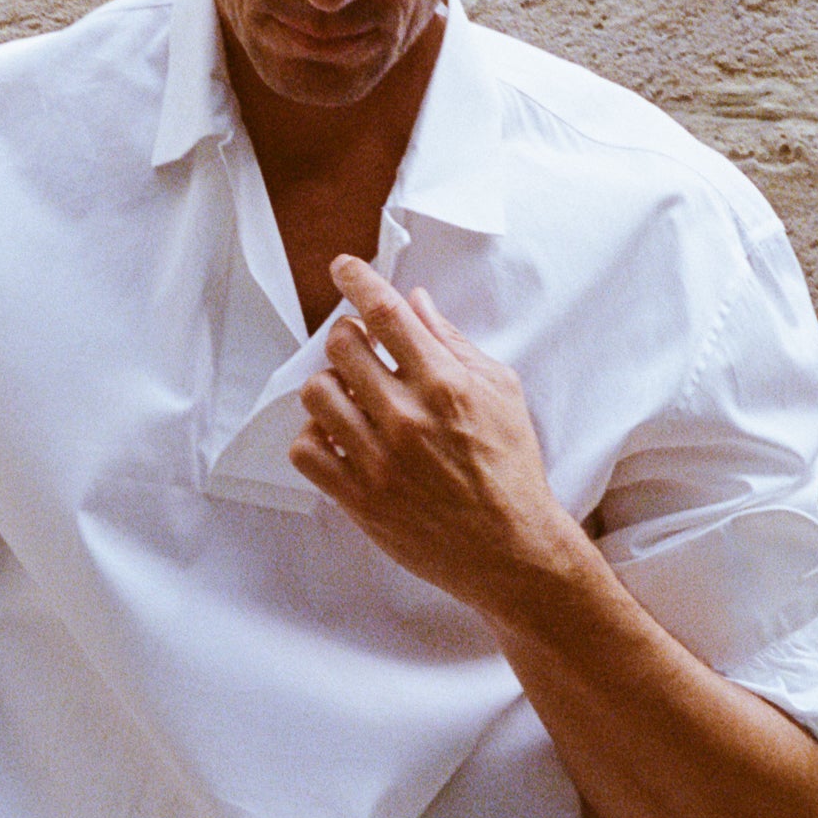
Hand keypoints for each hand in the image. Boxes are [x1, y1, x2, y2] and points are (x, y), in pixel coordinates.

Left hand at [290, 256, 584, 623]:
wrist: (512, 550)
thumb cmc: (512, 468)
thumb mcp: (501, 393)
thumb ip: (454, 344)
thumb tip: (415, 302)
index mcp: (445, 384)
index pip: (386, 314)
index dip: (358, 280)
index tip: (343, 267)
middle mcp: (407, 417)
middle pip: (342, 347)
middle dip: (347, 338)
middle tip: (360, 351)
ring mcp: (378, 459)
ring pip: (316, 394)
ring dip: (330, 387)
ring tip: (351, 398)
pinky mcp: (359, 498)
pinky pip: (305, 449)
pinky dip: (315, 437)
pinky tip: (340, 437)